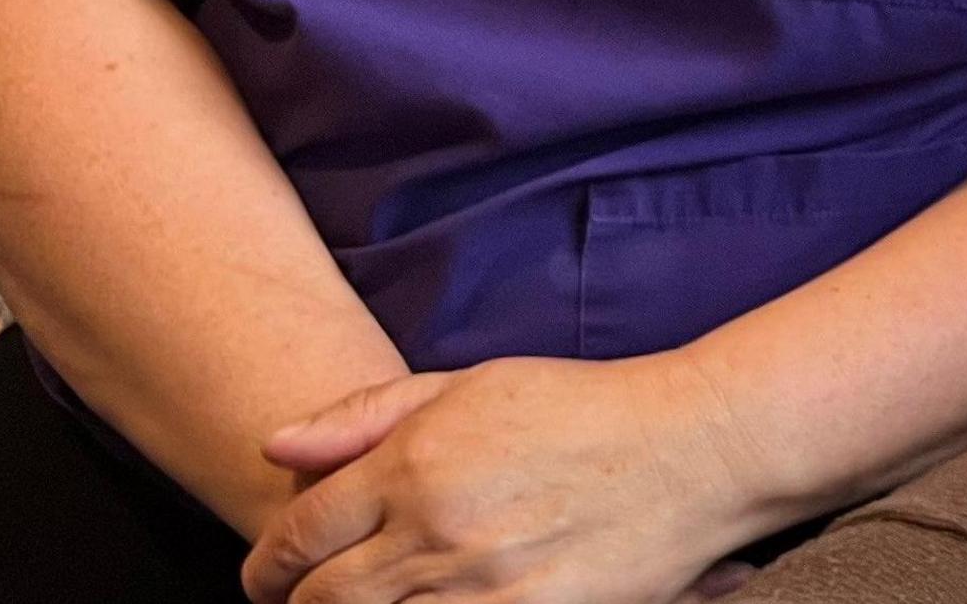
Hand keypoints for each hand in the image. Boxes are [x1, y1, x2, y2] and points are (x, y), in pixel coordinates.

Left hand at [242, 353, 774, 603]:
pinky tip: (438, 603)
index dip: (268, 565)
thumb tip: (274, 446)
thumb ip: (367, 415)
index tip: (270, 574)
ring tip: (381, 599)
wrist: (698, 448)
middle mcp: (436, 530)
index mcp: (414, 464)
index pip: (297, 536)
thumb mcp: (474, 385)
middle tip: (309, 598)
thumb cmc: (585, 407)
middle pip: (323, 600)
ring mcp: (481, 587)